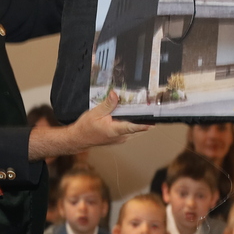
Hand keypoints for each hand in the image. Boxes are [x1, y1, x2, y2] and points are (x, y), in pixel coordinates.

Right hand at [28, 90, 148, 160]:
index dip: (144, 124)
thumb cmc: (86, 127)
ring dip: (138, 121)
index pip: (133, 127)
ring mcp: (120, 138)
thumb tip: (115, 95)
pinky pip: (129, 130)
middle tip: (151, 106)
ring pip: (134, 129)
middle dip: (144, 118)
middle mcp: (120, 136)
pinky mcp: (119, 137)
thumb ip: (107, 104)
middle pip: (137, 127)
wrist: (79, 139)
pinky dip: (132, 123)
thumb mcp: (95, 113)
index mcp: (115, 130)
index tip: (154, 121)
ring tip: (144, 108)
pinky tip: (131, 114)